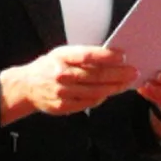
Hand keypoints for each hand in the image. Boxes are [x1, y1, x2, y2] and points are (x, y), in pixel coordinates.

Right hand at [0, 45, 137, 121]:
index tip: (123, 56)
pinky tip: (110, 93)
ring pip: (94, 91)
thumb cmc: (50, 66)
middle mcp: (61, 74)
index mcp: (61, 57)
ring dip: (114, 87)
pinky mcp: (62, 106)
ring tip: (126, 83)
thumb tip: (112, 57)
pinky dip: (101, 98)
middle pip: (95, 75)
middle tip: (133, 72)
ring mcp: (61, 92)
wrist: (27, 86)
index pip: (87, 56)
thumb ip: (83, 56)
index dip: (107, 56)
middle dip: (118, 74)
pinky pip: (87, 103)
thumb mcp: (62, 54)